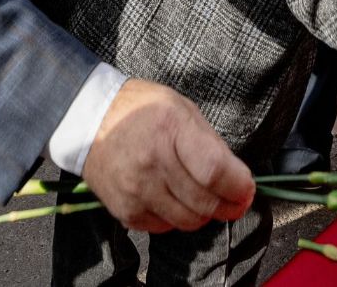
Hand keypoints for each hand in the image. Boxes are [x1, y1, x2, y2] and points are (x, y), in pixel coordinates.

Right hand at [82, 79, 254, 232]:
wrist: (89, 120)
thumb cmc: (141, 110)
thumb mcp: (182, 109)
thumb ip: (210, 143)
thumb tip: (237, 179)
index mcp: (171, 129)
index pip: (214, 170)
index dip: (238, 186)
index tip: (247, 189)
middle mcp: (152, 162)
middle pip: (204, 202)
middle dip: (228, 205)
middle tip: (233, 200)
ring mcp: (136, 190)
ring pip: (187, 221)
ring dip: (203, 214)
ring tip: (204, 199)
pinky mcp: (124, 210)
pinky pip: (164, 228)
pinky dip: (176, 218)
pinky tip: (174, 199)